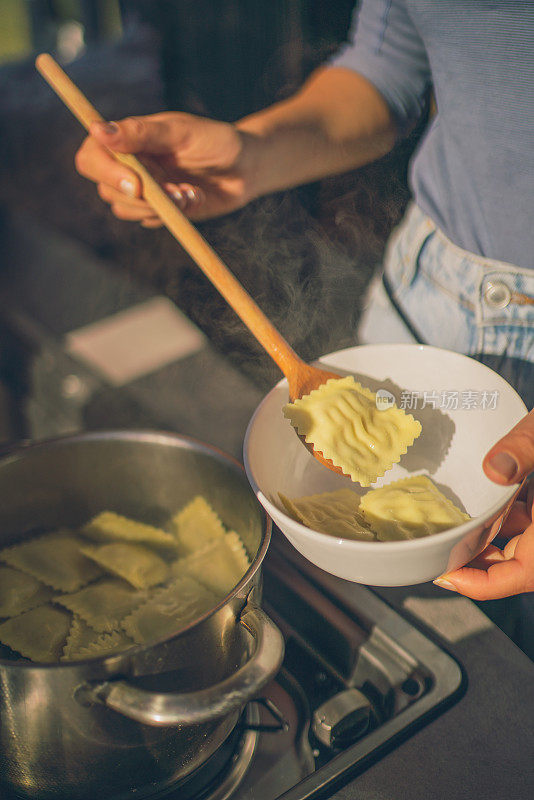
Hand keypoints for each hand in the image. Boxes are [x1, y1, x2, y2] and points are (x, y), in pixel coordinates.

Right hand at [74, 112, 257, 223]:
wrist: (245, 168)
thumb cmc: (216, 141)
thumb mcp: (181, 131)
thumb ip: (141, 132)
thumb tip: (98, 129)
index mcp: (127, 139)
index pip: (91, 157)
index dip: (106, 173)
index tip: (136, 184)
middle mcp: (128, 164)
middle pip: (107, 190)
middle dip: (144, 196)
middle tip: (178, 191)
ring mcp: (142, 190)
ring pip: (126, 210)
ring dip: (160, 207)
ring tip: (190, 192)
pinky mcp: (158, 210)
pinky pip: (150, 221)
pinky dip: (174, 215)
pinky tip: (194, 198)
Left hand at [434, 409, 533, 598]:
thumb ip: (524, 448)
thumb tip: (494, 469)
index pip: (519, 576)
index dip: (479, 584)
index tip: (444, 576)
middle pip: (509, 563)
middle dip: (471, 559)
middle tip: (434, 548)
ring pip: (513, 540)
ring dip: (481, 533)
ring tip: (444, 522)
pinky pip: (519, 518)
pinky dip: (496, 513)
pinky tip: (471, 499)